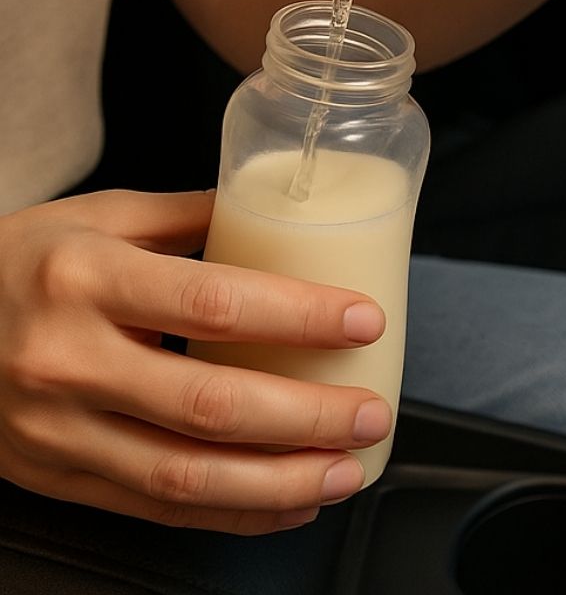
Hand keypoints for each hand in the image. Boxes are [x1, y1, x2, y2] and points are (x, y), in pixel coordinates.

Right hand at [0, 189, 392, 533]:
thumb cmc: (18, 261)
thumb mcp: (97, 216)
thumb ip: (190, 215)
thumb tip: (280, 211)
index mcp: (86, 278)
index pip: (214, 303)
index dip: (298, 318)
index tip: (362, 321)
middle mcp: (68, 360)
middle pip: (209, 405)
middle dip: (308, 418)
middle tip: (371, 413)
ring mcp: (57, 431)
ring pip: (184, 476)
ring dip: (280, 482)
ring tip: (345, 471)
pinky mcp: (54, 477)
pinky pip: (153, 507)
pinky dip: (230, 512)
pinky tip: (285, 500)